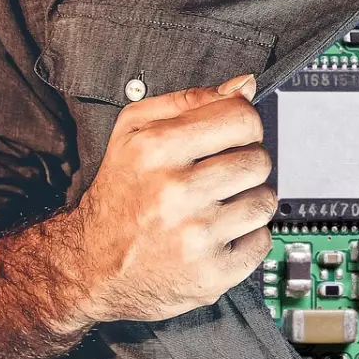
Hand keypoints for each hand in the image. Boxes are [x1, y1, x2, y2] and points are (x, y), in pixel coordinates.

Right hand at [67, 73, 275, 325]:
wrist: (92, 266)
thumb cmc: (120, 194)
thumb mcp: (134, 132)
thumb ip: (190, 101)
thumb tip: (245, 85)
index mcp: (156, 149)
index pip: (243, 118)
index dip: (245, 125)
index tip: (234, 137)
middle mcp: (175, 192)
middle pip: (259, 160)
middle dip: (247, 164)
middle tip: (221, 176)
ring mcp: (195, 236)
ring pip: (266, 201)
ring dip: (249, 201)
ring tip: (219, 206)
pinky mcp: (211, 273)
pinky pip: (262, 241)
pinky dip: (247, 238)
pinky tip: (218, 235)